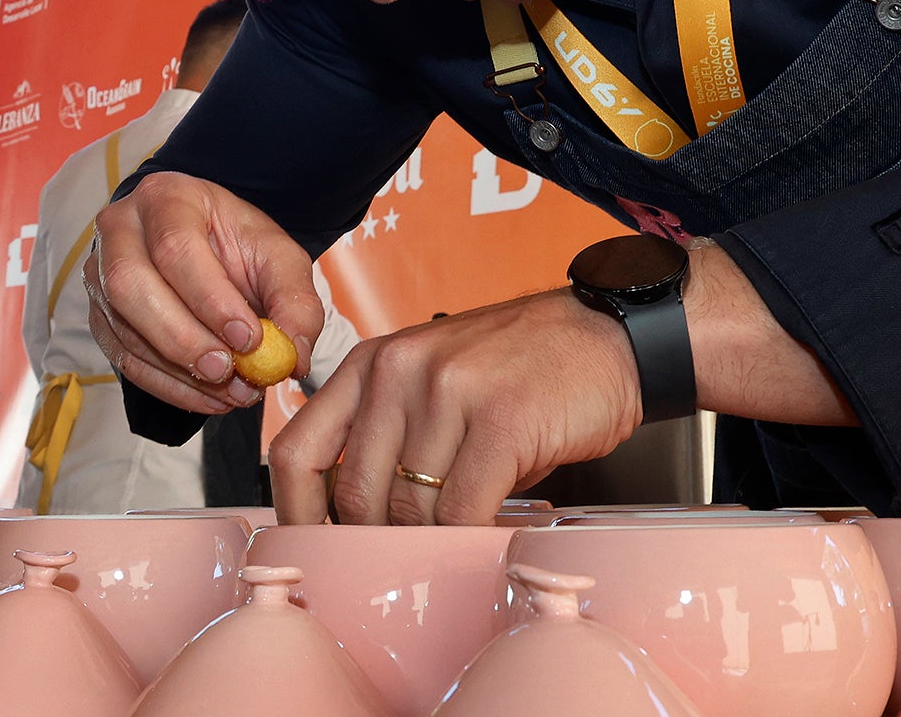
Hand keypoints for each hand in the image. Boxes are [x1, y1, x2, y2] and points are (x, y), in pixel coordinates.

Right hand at [86, 172, 324, 414]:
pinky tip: (209, 397)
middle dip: (182, 337)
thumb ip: (294, 301)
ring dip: (179, 371)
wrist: (205, 246)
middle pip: (131, 284)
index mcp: (165, 197)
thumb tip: (292, 356)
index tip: (249, 337)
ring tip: (232, 391)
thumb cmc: (236, 244)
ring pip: (124, 328)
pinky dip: (168, 387)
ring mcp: (99, 274)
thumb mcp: (277, 257)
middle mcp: (120, 230)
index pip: (175, 245)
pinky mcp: (100, 316)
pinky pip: (124, 359)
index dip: (209, 297)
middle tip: (228, 370)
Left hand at [268, 289, 642, 525]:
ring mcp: (448, 391)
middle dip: (376, 542)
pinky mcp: (500, 419)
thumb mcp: (433, 383)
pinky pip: (465, 510)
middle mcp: (399, 371)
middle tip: (403, 563)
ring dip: (431, 544)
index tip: (308, 552)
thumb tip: (349, 521)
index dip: (294, 515)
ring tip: (452, 549)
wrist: (606, 335)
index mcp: (371, 364)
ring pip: (411, 509)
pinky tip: (486, 538)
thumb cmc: (518, 370)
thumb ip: (388, 436)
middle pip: (354, 495)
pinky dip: (471, 539)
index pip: (299, 450)